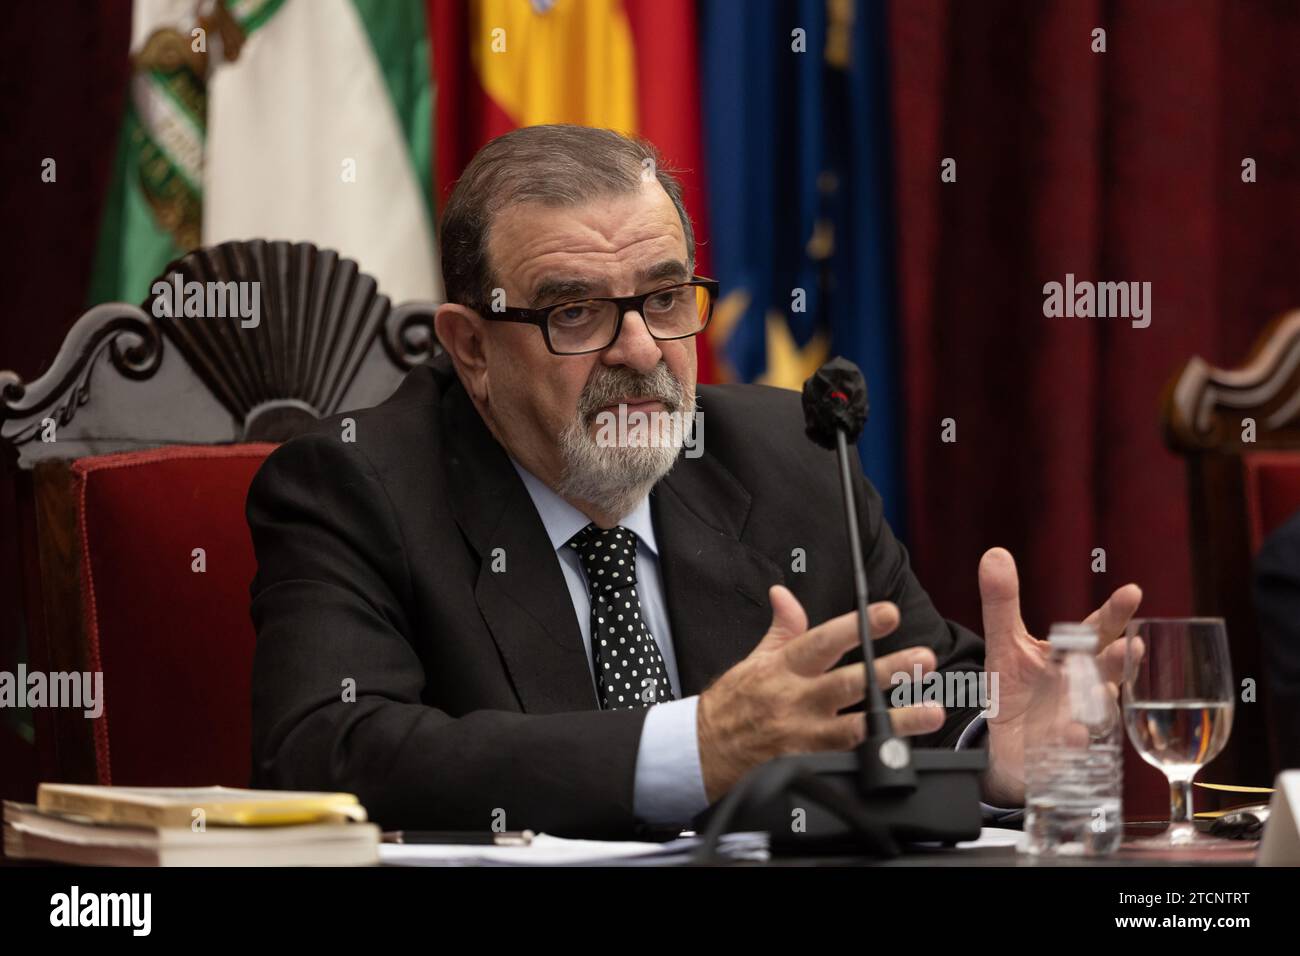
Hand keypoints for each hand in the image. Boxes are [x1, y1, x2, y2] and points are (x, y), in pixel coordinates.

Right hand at [696, 585, 946, 802]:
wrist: (702, 753)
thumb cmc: (731, 706)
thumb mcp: (753, 660)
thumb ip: (781, 628)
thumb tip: (785, 594)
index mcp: (782, 669)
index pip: (822, 641)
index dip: (856, 627)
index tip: (886, 613)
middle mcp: (794, 701)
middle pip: (847, 683)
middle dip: (887, 671)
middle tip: (922, 659)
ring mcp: (801, 737)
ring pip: (855, 728)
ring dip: (896, 722)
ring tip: (931, 712)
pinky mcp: (804, 766)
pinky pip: (844, 762)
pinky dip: (873, 759)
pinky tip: (902, 755)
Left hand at [978, 547, 1141, 805]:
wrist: (1005, 742)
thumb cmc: (1017, 688)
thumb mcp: (1004, 644)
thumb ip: (1001, 603)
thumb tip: (994, 553)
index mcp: (1072, 656)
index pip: (1098, 630)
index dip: (1115, 613)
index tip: (1132, 592)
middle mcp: (1084, 685)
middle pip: (1107, 668)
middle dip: (1119, 658)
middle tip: (1129, 645)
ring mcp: (1079, 718)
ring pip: (1100, 708)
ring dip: (1103, 699)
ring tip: (1104, 686)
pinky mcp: (1063, 750)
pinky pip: (1074, 747)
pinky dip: (1075, 740)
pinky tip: (1072, 733)